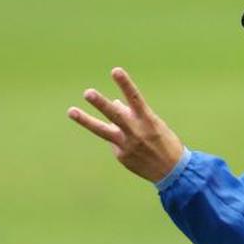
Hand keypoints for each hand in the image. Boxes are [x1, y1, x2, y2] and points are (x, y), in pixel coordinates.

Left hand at [67, 67, 184, 183]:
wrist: (172, 172)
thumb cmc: (164, 142)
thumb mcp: (154, 124)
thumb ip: (133, 113)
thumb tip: (114, 102)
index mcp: (147, 120)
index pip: (135, 98)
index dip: (125, 84)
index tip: (115, 71)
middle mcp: (135, 131)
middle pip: (115, 115)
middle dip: (101, 104)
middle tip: (88, 93)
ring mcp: (126, 145)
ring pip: (102, 131)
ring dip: (86, 120)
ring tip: (71, 111)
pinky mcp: (121, 156)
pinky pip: (115, 142)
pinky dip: (119, 139)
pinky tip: (133, 147)